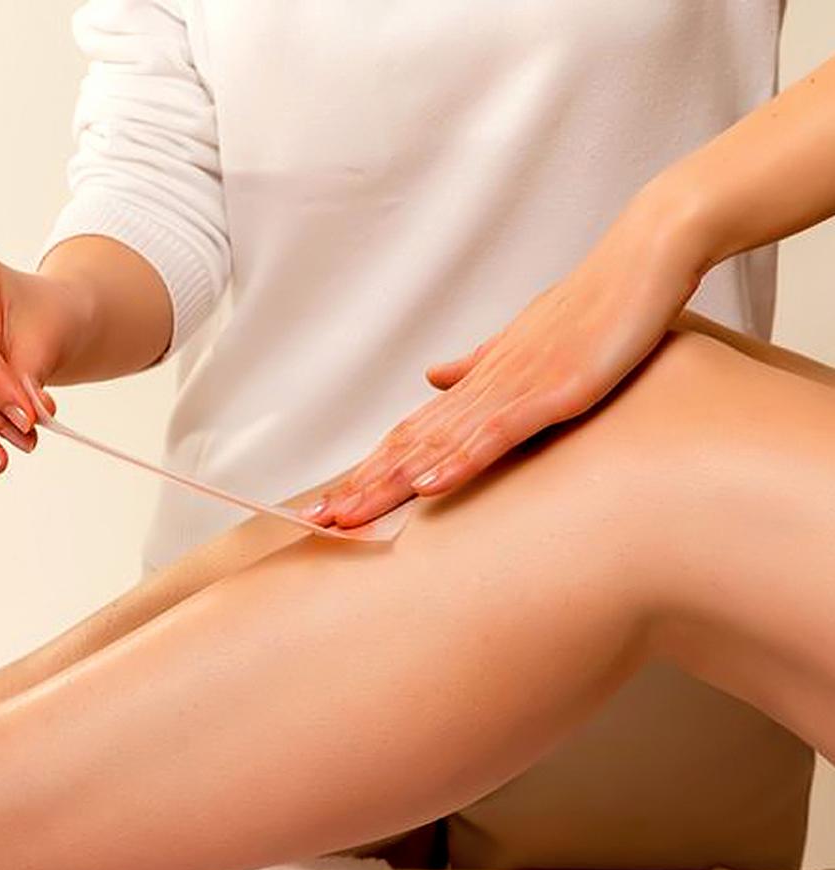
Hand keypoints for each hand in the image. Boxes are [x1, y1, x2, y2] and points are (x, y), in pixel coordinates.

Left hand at [304, 176, 712, 527]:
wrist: (644, 258)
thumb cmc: (596, 304)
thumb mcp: (526, 344)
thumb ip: (478, 366)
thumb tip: (433, 378)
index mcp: (480, 381)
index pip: (412, 433)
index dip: (370, 470)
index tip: (332, 504)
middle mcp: (485, 385)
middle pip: (408, 443)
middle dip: (362, 486)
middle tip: (314, 522)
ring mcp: (516, 387)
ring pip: (438, 442)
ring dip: (390, 482)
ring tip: (348, 516)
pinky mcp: (552, 391)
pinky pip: (496, 432)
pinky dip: (457, 460)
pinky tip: (426, 485)